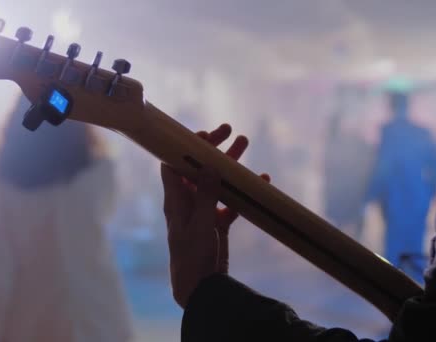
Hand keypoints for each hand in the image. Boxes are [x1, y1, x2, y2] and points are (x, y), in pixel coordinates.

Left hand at [161, 123, 269, 307]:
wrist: (200, 288)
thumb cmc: (192, 256)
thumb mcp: (200, 224)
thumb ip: (205, 195)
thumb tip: (208, 165)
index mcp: (176, 199)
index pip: (174, 164)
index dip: (185, 147)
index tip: (204, 135)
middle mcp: (188, 201)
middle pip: (198, 167)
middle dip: (212, 149)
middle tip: (230, 131)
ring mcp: (203, 211)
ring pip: (216, 181)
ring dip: (229, 165)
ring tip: (245, 144)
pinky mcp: (216, 223)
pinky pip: (230, 201)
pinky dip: (242, 192)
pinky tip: (260, 181)